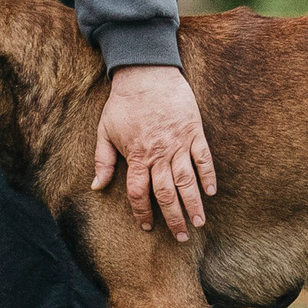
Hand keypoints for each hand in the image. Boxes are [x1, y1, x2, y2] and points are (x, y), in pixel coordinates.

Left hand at [92, 65, 216, 240]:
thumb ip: (102, 160)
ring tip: (199, 223)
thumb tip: (96, 186)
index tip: (146, 227)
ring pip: (187, 180)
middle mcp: (159, 153)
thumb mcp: (104, 130)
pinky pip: (203, 158)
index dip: (142, 212)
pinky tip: (211, 192)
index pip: (138, 193)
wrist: (146, 71)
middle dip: (173, 218)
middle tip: (180, 236)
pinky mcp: (194, 131)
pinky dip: (208, 175)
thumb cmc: (123, 101)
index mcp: (136, 155)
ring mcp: (179, 143)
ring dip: (193, 204)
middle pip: (166, 193)